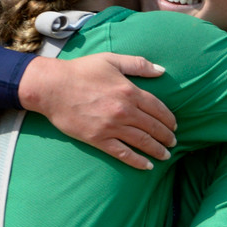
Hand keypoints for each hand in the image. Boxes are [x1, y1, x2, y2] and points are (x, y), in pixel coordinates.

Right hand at [18, 53, 176, 169]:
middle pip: (153, 127)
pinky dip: (137, 161)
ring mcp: (111, 127)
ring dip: (157, 150)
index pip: (157, 108)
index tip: (174, 125)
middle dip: (166, 136)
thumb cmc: (81, 71)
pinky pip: (123, 154)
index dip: (168, 119)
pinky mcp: (98, 139)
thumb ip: (138, 64)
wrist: (52, 87)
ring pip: (142, 142)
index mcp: (129, 91)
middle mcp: (124, 111)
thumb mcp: (111, 60)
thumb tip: (161, 70)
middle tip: (173, 143)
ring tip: (166, 155)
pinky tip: (147, 166)